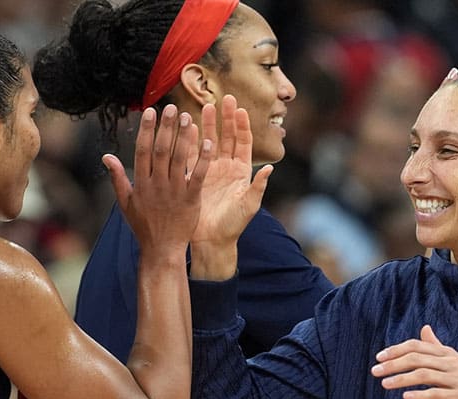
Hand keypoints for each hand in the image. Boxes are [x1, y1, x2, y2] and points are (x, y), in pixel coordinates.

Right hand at [103, 104, 212, 256]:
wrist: (162, 249)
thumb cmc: (143, 226)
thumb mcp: (125, 203)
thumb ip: (117, 177)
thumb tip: (106, 156)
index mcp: (141, 183)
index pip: (143, 151)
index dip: (147, 130)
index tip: (151, 112)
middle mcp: (157, 185)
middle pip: (162, 151)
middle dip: (167, 128)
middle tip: (172, 107)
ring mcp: (175, 192)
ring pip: (180, 159)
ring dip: (184, 138)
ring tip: (189, 118)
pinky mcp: (191, 200)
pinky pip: (198, 176)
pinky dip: (203, 160)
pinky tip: (209, 143)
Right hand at [190, 95, 272, 245]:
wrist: (212, 240)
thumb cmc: (234, 225)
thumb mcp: (249, 206)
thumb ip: (258, 187)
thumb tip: (270, 169)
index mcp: (241, 172)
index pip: (244, 143)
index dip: (243, 126)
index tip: (240, 110)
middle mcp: (226, 168)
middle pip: (227, 137)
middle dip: (226, 118)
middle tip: (224, 99)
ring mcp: (210, 171)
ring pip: (209, 142)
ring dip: (208, 125)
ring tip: (205, 107)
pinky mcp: (195, 176)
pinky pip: (192, 155)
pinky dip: (191, 141)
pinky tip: (187, 127)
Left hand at [371, 324, 457, 398]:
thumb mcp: (455, 359)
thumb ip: (437, 346)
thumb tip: (424, 328)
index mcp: (447, 353)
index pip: (417, 346)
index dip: (396, 350)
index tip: (379, 357)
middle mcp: (450, 362)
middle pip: (417, 359)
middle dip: (393, 364)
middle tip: (375, 371)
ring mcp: (456, 378)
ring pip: (424, 375)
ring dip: (401, 379)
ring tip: (384, 384)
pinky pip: (437, 393)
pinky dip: (420, 395)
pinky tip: (405, 398)